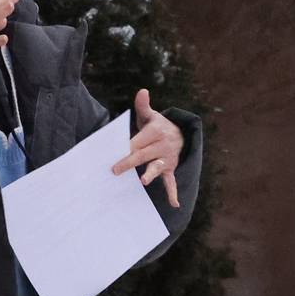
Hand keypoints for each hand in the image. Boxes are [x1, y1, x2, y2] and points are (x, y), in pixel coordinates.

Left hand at [111, 88, 183, 207]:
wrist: (180, 134)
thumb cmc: (156, 126)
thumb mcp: (150, 115)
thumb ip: (143, 106)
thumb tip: (142, 91)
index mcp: (156, 132)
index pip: (138, 140)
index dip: (127, 147)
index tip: (114, 154)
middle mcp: (163, 145)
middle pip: (143, 155)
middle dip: (129, 162)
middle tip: (115, 170)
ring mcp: (167, 158)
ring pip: (157, 167)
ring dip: (151, 174)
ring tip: (144, 181)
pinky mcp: (170, 169)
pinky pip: (172, 181)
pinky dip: (173, 192)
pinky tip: (174, 204)